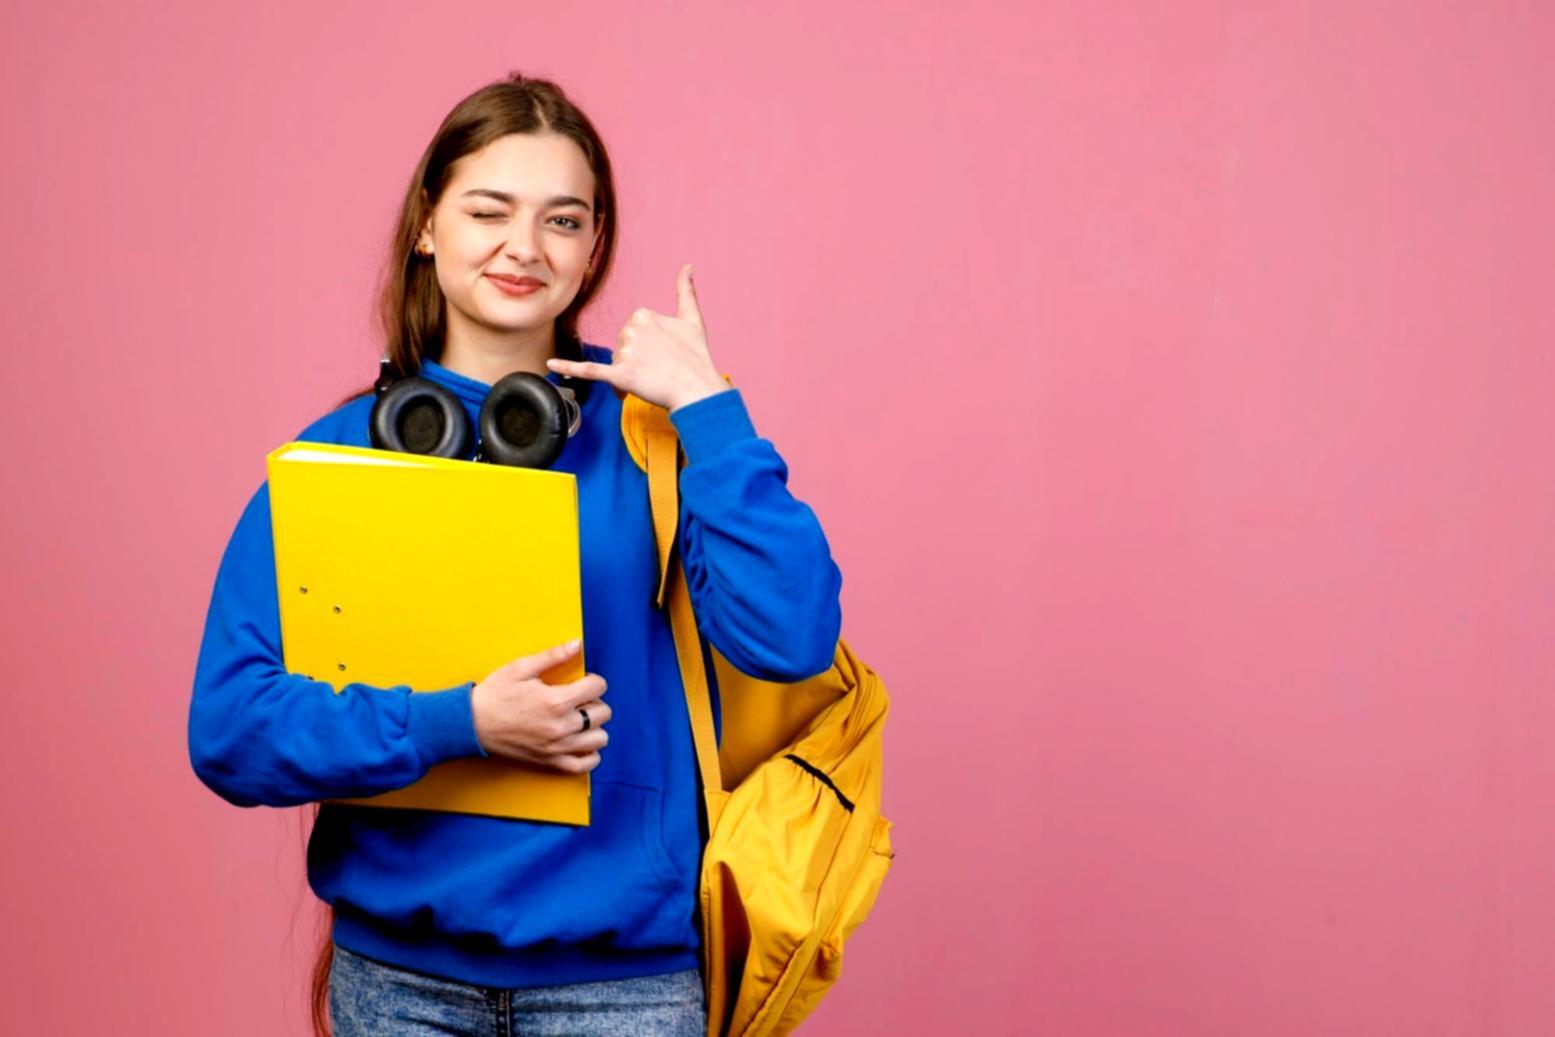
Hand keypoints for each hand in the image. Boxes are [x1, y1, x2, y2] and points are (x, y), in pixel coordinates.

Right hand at [470, 640, 611, 773]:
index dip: (593, 680)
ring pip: (600, 739)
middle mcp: (561, 726)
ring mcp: (557, 747)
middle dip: (595, 701)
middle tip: (578, 699)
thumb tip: (577, 644)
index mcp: (556, 701)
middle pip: (604, 713)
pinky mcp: (549, 762)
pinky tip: (581, 742)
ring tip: (579, 719)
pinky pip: (583, 765)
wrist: (471, 724)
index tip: (582, 681)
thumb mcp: (521, 667)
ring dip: (594, 727)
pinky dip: (589, 755)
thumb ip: (553, 656)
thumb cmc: (495, 694)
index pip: (598, 687)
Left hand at [546, 263, 730, 411]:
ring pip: (615, 365)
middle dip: (635, 363)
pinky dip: (568, 368)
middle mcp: (631, 329)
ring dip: (627, 377)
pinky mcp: (620, 375)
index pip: (631, 332)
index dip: (643, 348)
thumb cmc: (697, 356)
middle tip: (657, 372)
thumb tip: (688, 266)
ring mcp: (625, 353)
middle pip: (621, 348)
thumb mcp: (692, 319)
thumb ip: (685, 291)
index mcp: (643, 314)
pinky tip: (550, 364)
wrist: (698, 388)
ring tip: (650, 383)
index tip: (660, 358)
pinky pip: (589, 370)